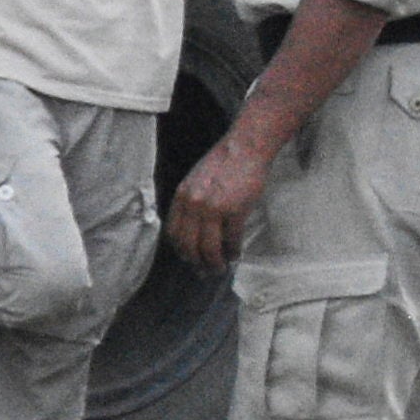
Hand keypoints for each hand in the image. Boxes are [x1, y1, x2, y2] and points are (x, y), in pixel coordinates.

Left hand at [166, 131, 274, 273]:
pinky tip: (235, 255)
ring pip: (209, 248)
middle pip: (189, 245)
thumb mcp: (195, 181)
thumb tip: (192, 230)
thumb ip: (190, 203)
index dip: (181, 250)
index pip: (174, 233)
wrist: (245, 148)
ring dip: (214, 262)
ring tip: (220, 268)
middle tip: (205, 271)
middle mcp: (193, 205)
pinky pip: (230, 240)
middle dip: (196, 262)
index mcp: (181, 197)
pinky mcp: (235, 210)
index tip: (189, 258)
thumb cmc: (223, 164)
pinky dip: (232, 251)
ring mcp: (214, 208)